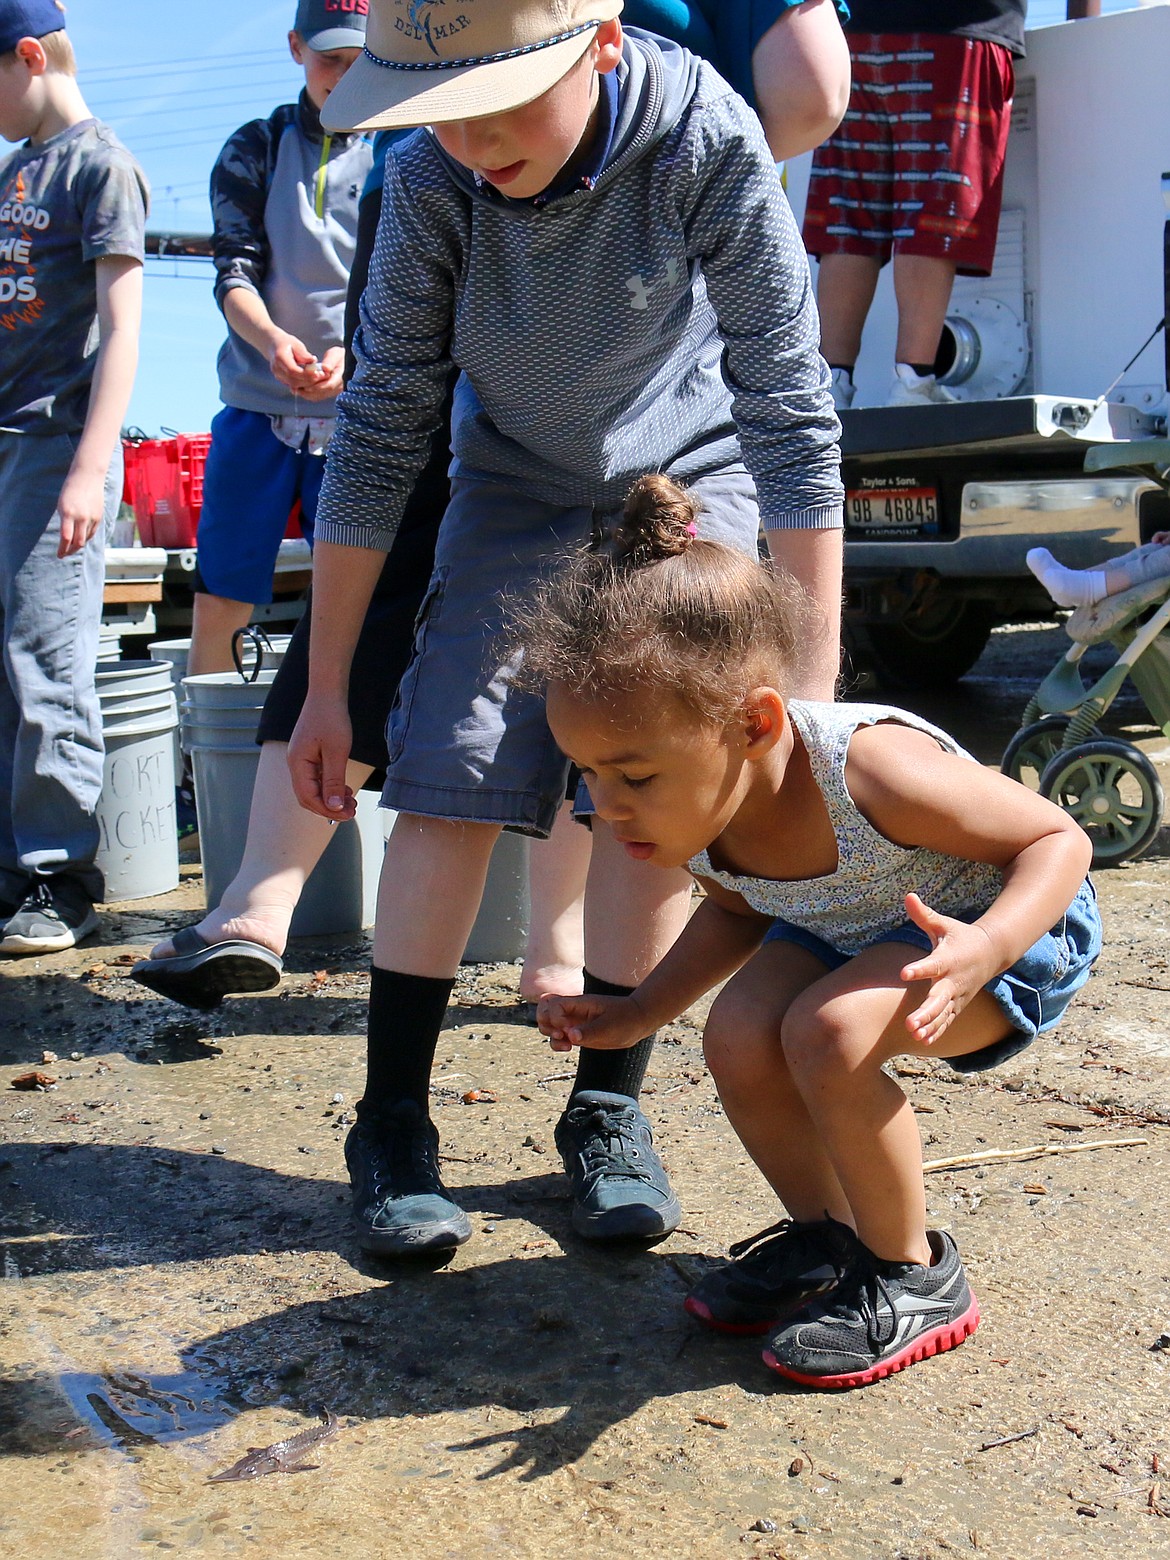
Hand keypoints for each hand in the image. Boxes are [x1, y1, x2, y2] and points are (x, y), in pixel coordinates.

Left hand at [56, 469, 106, 556]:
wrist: (88, 476)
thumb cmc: (70, 490)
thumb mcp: (62, 505)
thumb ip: (65, 521)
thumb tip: (66, 538)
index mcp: (68, 513)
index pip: (66, 538)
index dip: (62, 549)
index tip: (59, 555)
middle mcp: (81, 517)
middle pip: (78, 542)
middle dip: (71, 551)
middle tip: (65, 554)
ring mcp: (92, 518)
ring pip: (86, 539)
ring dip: (78, 545)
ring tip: (72, 547)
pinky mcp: (99, 517)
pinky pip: (92, 532)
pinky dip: (86, 537)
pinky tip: (81, 538)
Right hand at [268, 332, 327, 393]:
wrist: (273, 345)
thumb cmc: (287, 343)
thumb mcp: (296, 344)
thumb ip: (304, 354)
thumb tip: (313, 361)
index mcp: (280, 357)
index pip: (292, 370)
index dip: (305, 374)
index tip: (317, 373)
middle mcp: (276, 368)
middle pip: (293, 380)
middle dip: (308, 381)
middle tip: (321, 378)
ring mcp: (277, 375)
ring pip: (293, 385)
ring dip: (307, 384)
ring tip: (318, 379)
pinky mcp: (281, 379)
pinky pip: (293, 385)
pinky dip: (303, 384)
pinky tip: (312, 381)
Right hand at [287, 692, 354, 819]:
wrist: (327, 693)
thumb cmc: (332, 718)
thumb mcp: (337, 751)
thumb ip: (334, 780)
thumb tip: (333, 806)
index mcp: (297, 763)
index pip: (308, 797)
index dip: (327, 810)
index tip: (348, 815)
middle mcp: (295, 763)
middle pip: (308, 796)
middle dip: (329, 807)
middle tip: (352, 812)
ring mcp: (301, 759)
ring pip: (313, 788)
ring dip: (331, 798)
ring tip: (352, 803)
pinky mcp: (309, 755)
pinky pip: (316, 778)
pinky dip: (330, 786)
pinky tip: (345, 789)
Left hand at [294, 345, 344, 401]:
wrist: (346, 362)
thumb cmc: (340, 357)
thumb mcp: (335, 355)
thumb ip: (330, 361)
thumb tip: (325, 368)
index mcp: (341, 377)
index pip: (329, 385)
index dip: (316, 386)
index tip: (305, 385)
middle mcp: (338, 387)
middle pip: (322, 393)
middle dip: (308, 391)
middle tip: (296, 388)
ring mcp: (334, 391)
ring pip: (319, 396)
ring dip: (307, 394)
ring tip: (296, 389)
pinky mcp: (329, 393)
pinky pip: (318, 396)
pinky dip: (309, 394)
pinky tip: (301, 389)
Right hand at [536, 992, 650, 1052]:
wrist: (637, 1022)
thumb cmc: (625, 1019)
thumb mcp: (610, 1026)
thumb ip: (589, 1031)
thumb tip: (571, 1036)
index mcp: (579, 1003)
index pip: (554, 1004)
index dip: (555, 1018)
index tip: (568, 1030)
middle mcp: (573, 1011)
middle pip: (544, 1010)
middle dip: (546, 1023)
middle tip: (561, 1035)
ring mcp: (574, 1022)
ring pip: (548, 1025)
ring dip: (550, 1034)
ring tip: (565, 1044)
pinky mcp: (578, 1034)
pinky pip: (558, 1037)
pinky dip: (557, 1043)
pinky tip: (569, 1047)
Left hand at [899, 892, 999, 1046]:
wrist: (993, 951)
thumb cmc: (961, 936)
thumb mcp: (943, 924)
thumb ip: (924, 914)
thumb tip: (908, 896)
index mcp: (948, 959)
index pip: (932, 964)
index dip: (918, 969)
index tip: (903, 973)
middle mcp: (954, 980)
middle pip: (939, 999)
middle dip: (925, 1012)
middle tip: (910, 1024)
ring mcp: (958, 995)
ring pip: (944, 1014)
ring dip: (930, 1025)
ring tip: (914, 1035)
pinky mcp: (959, 1004)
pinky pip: (948, 1020)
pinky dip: (937, 1031)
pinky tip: (923, 1042)